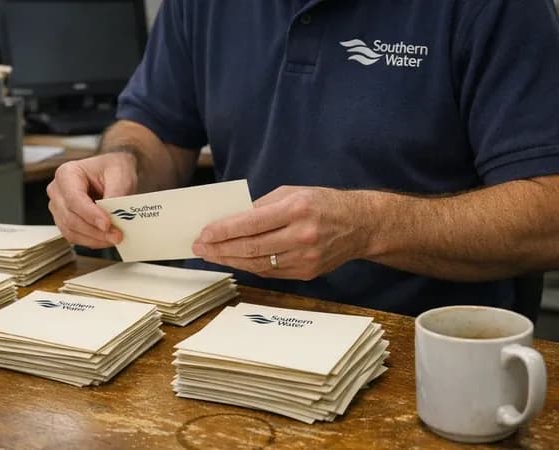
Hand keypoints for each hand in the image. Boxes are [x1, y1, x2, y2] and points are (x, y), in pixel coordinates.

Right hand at [47, 153, 137, 247]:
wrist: (113, 174)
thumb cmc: (113, 169)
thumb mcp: (120, 174)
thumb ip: (116, 193)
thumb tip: (113, 215)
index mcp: (67, 173)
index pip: (74, 199)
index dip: (90, 214)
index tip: (107, 224)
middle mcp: (57, 191)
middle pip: (70, 218)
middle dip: (95, 230)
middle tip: (116, 235)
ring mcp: (58, 208)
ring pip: (71, 231)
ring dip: (94, 238)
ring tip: (114, 237)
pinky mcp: (64, 221)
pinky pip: (74, 237)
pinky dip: (91, 241)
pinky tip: (106, 238)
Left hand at [191, 186, 374, 279]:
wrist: (361, 225)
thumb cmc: (323, 203)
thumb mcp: (292, 192)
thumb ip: (261, 206)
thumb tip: (230, 221)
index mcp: (297, 209)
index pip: (251, 223)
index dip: (223, 230)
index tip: (203, 233)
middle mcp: (302, 235)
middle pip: (251, 247)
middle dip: (220, 248)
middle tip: (199, 247)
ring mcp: (305, 258)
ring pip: (258, 264)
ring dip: (230, 260)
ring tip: (211, 255)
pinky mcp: (307, 273)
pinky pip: (270, 272)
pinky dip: (249, 266)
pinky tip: (234, 260)